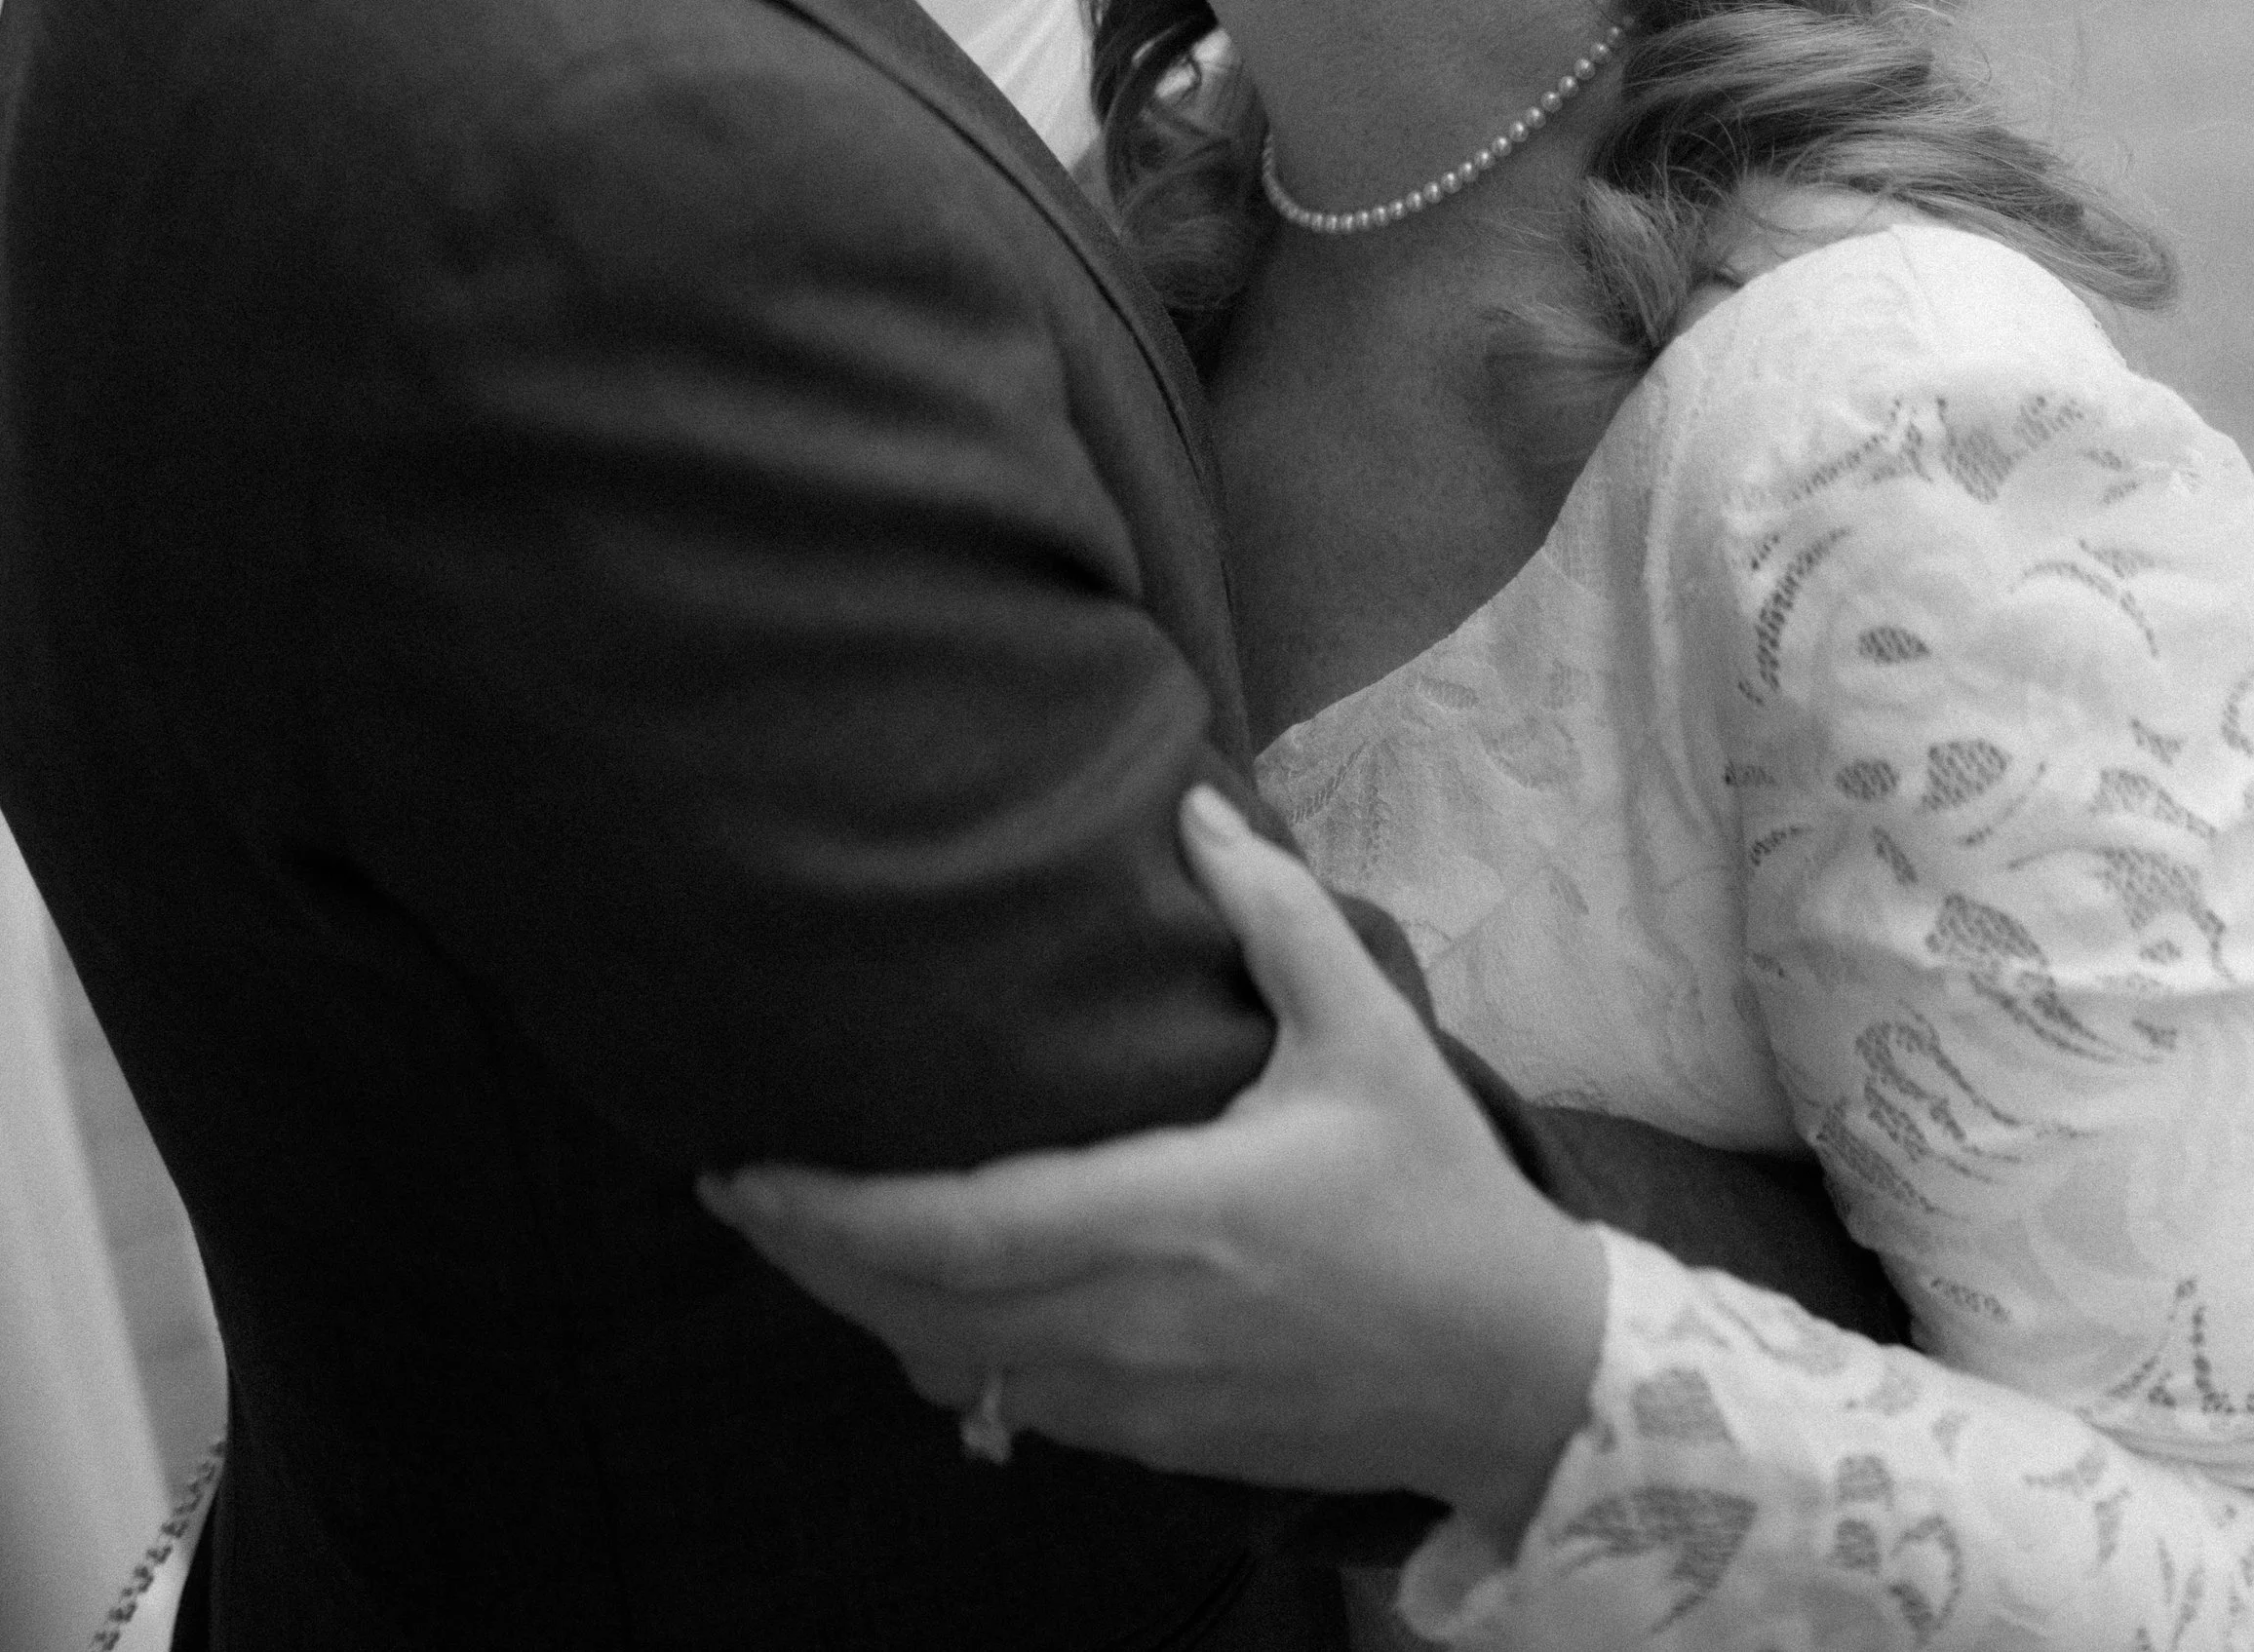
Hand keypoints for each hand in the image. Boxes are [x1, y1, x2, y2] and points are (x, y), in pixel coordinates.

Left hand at [700, 784, 1605, 1546]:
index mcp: (1163, 1216)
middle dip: (811, 1259)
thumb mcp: (1367, 1035)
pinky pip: (1014, 1408)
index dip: (827, 1210)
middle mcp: (1126, 1324)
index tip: (740, 1168)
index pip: (947, 1230)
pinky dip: (948, 1356)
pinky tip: (928, 1305)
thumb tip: (1192, 808)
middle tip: (737, 1193)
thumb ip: (1271, 916)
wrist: (1517, 1374)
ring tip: (814, 1236)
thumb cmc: (1438, 1196)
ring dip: (871, 1311)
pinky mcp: (1159, 1444)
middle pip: (914, 1311)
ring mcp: (1136, 1403)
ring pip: (952, 1370)